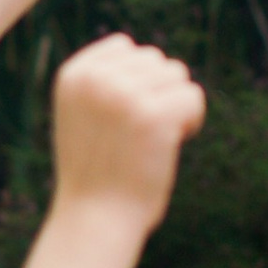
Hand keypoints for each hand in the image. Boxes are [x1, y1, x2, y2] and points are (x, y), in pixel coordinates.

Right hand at [49, 34, 205, 236]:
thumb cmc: (96, 173)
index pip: (126, 47)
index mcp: (74, 75)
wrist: (95, 220)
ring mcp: (124, 95)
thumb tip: (152, 59)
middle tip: (139, 136)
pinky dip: (192, 121)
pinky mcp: (153, 115)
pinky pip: (194, 97)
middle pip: (155, 60)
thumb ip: (107, 82)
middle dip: (157, 94)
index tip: (123, 118)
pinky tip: (171, 145)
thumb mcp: (85, 116)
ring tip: (153, 141)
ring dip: (174, 107)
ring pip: (177, 75)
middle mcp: (96, 79)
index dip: (136, 81)